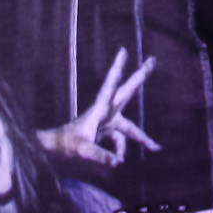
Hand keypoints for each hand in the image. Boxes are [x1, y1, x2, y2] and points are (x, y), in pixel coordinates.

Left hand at [38, 49, 158, 168]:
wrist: (55, 150)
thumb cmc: (65, 145)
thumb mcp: (82, 150)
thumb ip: (100, 155)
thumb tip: (118, 162)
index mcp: (99, 109)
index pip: (110, 87)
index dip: (117, 70)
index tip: (123, 51)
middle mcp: (105, 112)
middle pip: (127, 93)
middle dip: (139, 77)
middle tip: (153, 59)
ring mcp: (107, 121)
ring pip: (129, 127)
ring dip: (142, 138)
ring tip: (156, 148)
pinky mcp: (106, 131)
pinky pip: (121, 140)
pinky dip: (121, 151)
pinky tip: (118, 161)